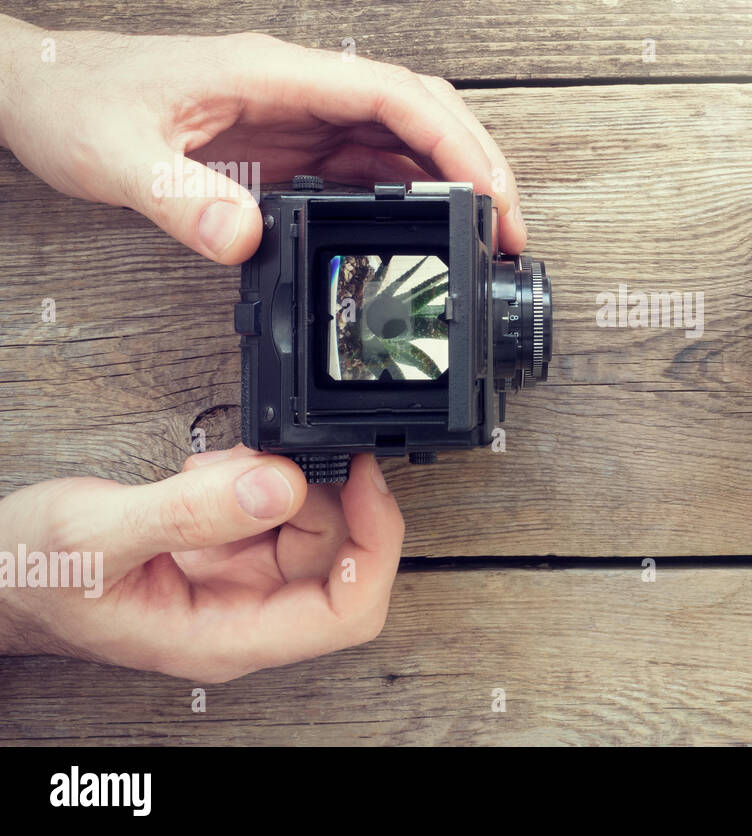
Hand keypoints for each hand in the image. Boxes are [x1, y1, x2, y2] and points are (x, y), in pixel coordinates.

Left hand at [0, 14, 525, 262]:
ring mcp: (300, 117)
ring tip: (486, 239)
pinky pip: (368, 167)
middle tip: (511, 229)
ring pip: (404, 140)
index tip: (491, 195)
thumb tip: (246, 241)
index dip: (455, 144)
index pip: (394, 96)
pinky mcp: (291, 146)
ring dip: (453, 183)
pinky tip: (422, 233)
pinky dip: (410, 198)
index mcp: (277, 75)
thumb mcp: (117, 157)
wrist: (41, 91)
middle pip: (420, 114)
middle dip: (477, 165)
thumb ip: (179, 199)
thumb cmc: (77, 102)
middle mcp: (301, 90)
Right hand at [0, 446, 403, 681]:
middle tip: (278, 455)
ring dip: (283, 482)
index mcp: (225, 637)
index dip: (375, 545)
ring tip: (221, 465)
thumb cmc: (26, 575)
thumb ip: (191, 512)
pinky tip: (212, 472)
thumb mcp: (99, 534)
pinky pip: (274, 514)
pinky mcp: (225, 555)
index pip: (348, 611)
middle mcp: (243, 617)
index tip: (364, 480)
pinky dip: (256, 480)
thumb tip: (281, 484)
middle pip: (341, 560)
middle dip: (323, 498)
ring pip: (310, 529)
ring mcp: (237, 586)